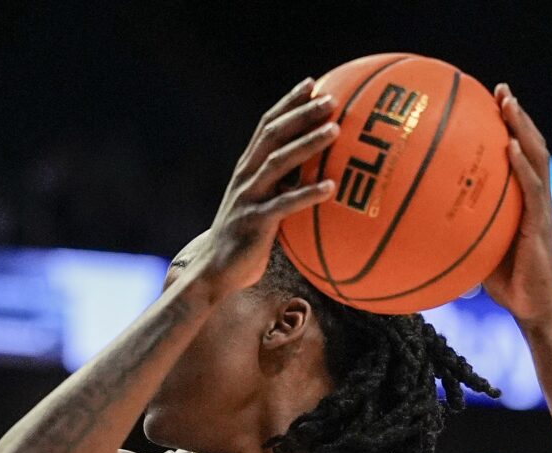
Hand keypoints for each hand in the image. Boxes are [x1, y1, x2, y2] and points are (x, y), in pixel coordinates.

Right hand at [178, 81, 337, 297]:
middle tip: (332, 99)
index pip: (267, 125)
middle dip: (302, 114)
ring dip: (308, 144)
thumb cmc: (246, 240)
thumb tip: (319, 176)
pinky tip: (331, 187)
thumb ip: (284, 187)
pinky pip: (284, 205)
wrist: (215, 272)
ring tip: (336, 130)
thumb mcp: (264, 206)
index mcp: (248, 168)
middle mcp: (246, 176)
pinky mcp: (254, 223)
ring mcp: (249, 198)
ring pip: (279, 162)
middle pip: (274, 135)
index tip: (314, 82)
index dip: (289, 102)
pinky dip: (307, 194)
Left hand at [482, 87, 551, 328]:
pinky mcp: (541, 226)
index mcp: (525, 202)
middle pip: (532, 146)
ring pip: (537, 158)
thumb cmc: (506, 285)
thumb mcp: (477, 252)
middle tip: (501, 90)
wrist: (534, 311)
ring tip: (508, 103)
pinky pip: (532, 191)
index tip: (492, 102)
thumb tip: (418, 225)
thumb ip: (460, 233)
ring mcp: (542, 210)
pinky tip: (510, 148)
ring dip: (523, 128)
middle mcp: (537, 199)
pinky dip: (522, 167)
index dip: (511, 129)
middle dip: (518, 116)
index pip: (520, 156)